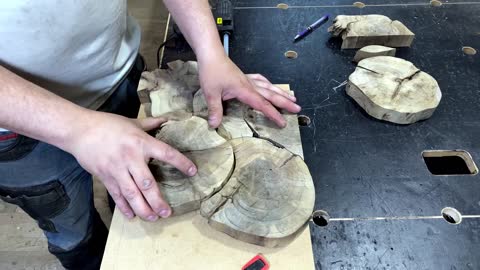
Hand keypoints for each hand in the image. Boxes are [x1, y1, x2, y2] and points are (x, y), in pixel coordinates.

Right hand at [66, 112, 196, 220]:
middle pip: (147, 184)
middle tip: (168, 212)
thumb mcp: (131, 122)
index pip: (166, 154)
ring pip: (132, 194)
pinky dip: (124, 207)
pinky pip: (117, 195)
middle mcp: (131, 158)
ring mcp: (117, 170)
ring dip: (143, 208)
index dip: (180, 163)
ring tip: (153, 218)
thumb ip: (150, 124)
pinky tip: (132, 216)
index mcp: (141, 142)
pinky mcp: (105, 177)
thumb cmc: (107, 124)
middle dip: (158, 200)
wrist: (79, 130)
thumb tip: (166, 120)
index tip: (192, 172)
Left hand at [198, 55, 300, 127]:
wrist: (211, 53)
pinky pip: (260, 80)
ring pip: (268, 86)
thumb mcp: (210, 93)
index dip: (273, 114)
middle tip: (298, 109)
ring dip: (281, 93)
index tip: (283, 122)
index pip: (262, 104)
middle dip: (285, 103)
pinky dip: (268, 83)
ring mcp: (248, 79)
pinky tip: (270, 85)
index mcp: (244, 90)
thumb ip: (215, 109)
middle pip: (271, 95)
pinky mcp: (243, 75)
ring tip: (292, 98)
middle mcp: (249, 84)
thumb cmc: (211, 71)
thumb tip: (214, 125)